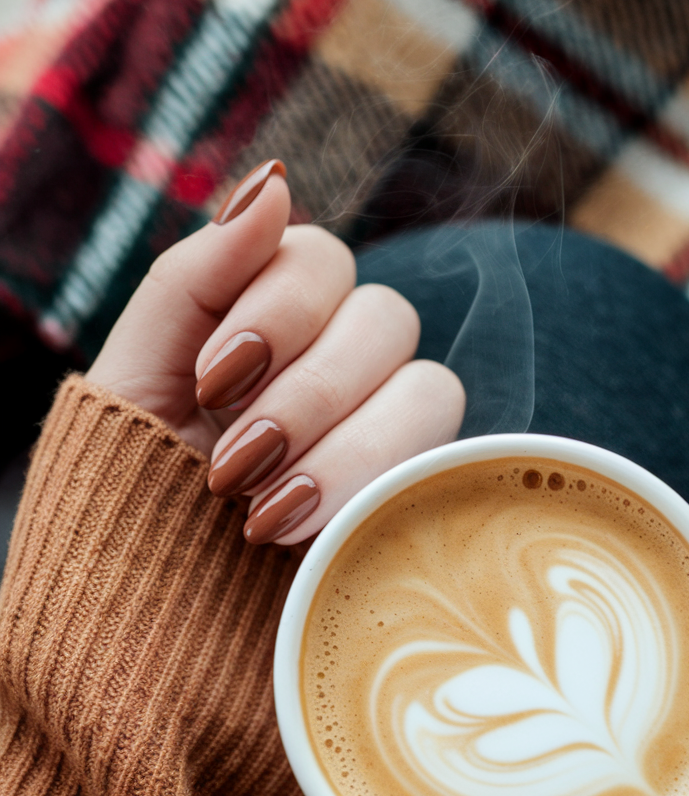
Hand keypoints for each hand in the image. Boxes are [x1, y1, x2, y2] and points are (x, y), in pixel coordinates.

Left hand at [87, 161, 464, 542]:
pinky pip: (449, 460)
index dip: (278, 309)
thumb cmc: (132, 488)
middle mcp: (341, 368)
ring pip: (430, 390)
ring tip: (267, 516)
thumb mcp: (137, 377)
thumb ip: (195, 275)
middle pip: (386, 320)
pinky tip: (320, 529)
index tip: (214, 378)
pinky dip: (379, 486)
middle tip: (234, 466)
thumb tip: (275, 181)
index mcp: (274, 326)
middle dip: (304, 394)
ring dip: (345, 450)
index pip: (323, 259)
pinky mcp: (418, 497)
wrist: (146, 614)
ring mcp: (387, 433)